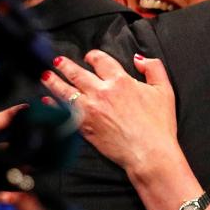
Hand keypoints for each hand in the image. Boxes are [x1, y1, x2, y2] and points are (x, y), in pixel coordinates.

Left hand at [40, 50, 177, 175]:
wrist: (149, 154)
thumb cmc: (159, 125)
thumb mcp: (164, 90)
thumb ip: (153, 68)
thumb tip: (138, 58)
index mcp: (120, 81)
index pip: (100, 61)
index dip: (93, 56)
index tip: (89, 57)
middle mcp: (101, 92)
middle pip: (77, 73)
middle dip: (65, 65)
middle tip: (56, 60)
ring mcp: (89, 110)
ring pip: (65, 91)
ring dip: (53, 81)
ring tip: (45, 75)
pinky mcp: (83, 127)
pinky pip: (62, 112)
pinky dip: (53, 104)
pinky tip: (46, 100)